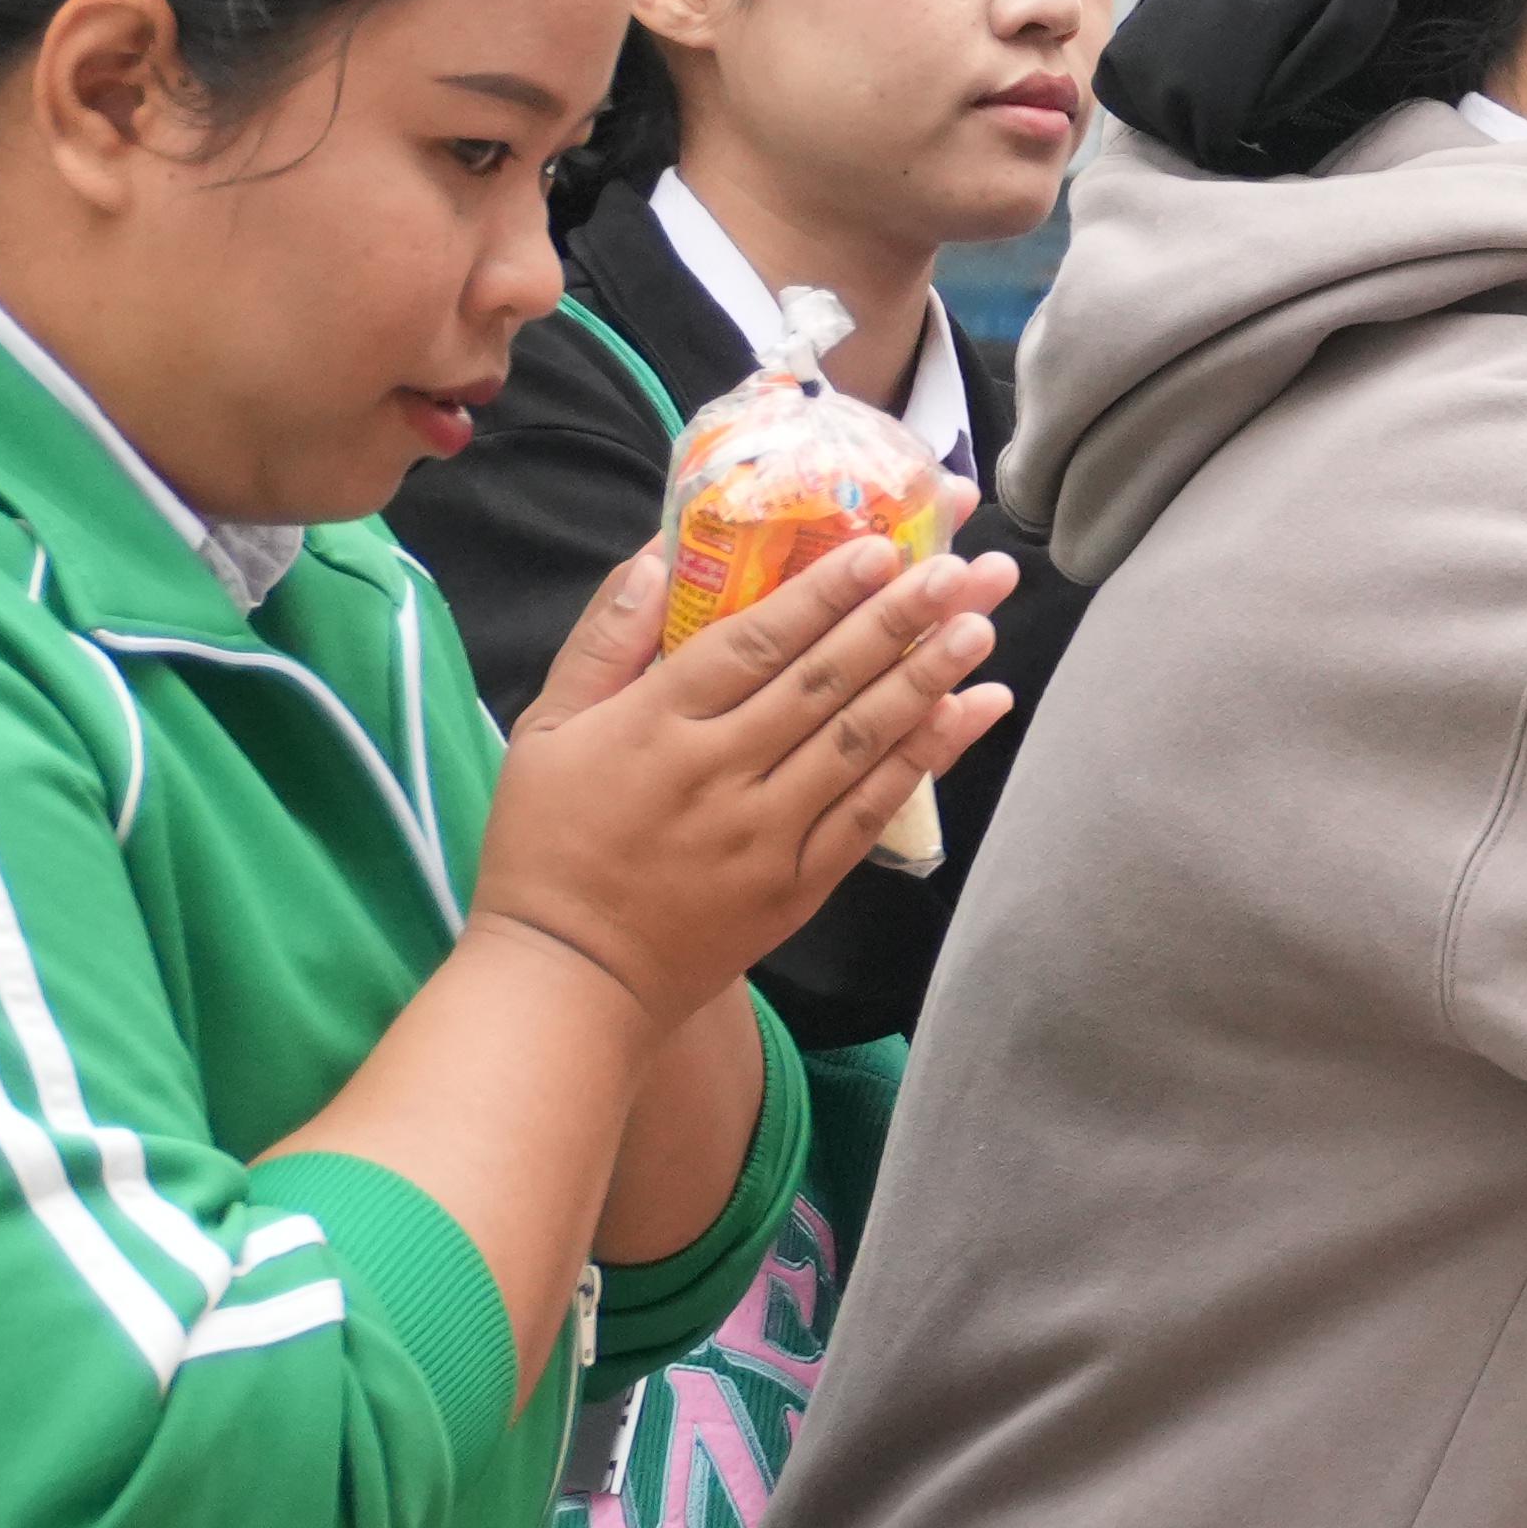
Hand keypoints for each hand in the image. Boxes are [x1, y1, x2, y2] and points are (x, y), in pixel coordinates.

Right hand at [476, 542, 1012, 1028]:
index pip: (751, 645)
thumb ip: (603, 640)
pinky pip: (872, 812)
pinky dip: (927, 758)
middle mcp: (719, 773)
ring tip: (981, 627)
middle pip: (822, 684)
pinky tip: (974, 711)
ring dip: (927, 680)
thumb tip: (656, 555)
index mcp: (655, 726)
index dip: (821, 595)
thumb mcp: (545, 730)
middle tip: (963, 570)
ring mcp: (766, 833)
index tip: (882, 548)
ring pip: (859, 741)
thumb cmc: (549, 845)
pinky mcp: (798, 884)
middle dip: (896, 620)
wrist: (572, 979)